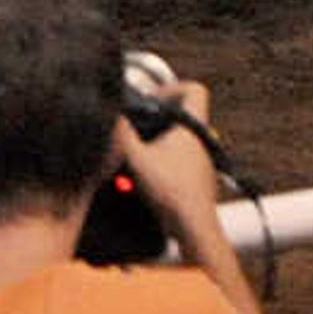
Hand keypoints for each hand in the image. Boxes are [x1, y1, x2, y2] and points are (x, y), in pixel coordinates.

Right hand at [117, 78, 222, 243]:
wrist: (192, 226)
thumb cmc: (175, 193)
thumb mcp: (139, 159)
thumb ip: (122, 137)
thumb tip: (112, 116)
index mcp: (194, 125)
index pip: (194, 89)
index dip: (172, 87)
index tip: (150, 99)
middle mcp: (200, 138)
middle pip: (179, 114)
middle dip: (154, 119)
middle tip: (134, 126)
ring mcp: (198, 157)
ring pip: (175, 139)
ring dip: (152, 144)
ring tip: (130, 154)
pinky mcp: (191, 176)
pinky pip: (173, 160)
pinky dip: (155, 162)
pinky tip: (136, 176)